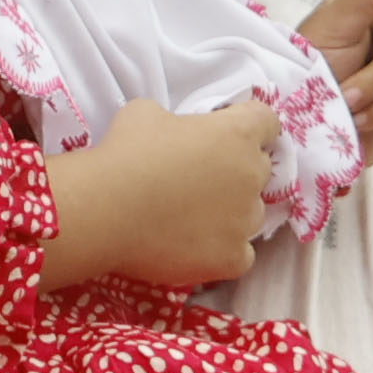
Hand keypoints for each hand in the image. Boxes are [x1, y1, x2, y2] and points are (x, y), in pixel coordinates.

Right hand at [40, 98, 280, 293]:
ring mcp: (246, 220)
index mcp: (237, 134)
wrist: (107, 210)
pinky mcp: (233, 258)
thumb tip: (175, 136)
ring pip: (250, 215)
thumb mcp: (146, 114)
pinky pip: (241, 255)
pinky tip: (195, 248)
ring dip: (230, 214)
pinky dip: (222, 252)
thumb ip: (176, 122)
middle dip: (236, 171)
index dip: (247, 126)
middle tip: (199, 180)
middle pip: (259, 170)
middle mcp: (251, 175)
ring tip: (191, 220)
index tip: (226, 136)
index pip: (266, 121)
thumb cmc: (125, 153)